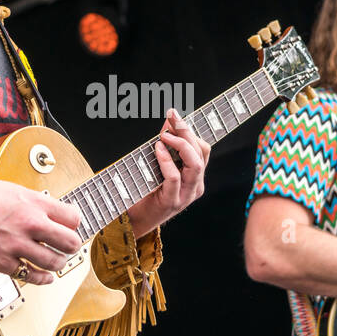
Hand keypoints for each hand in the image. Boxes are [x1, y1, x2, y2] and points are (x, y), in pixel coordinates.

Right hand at [0, 179, 82, 284]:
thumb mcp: (18, 191)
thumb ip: (38, 204)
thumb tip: (55, 215)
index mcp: (36, 204)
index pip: (73, 218)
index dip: (73, 225)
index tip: (70, 228)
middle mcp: (31, 224)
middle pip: (70, 242)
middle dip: (72, 246)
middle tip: (68, 247)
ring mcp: (18, 244)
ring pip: (54, 262)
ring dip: (58, 263)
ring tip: (56, 261)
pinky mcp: (4, 262)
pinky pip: (31, 275)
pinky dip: (42, 279)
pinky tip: (46, 277)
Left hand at [126, 108, 210, 237]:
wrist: (133, 219)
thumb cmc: (145, 191)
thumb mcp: (157, 164)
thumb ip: (165, 145)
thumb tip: (168, 121)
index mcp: (195, 177)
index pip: (203, 148)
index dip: (189, 130)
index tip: (174, 115)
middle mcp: (195, 186)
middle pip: (200, 152)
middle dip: (186, 131)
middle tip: (172, 116)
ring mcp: (185, 195)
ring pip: (195, 164)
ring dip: (180, 145)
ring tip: (164, 135)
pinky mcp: (171, 202)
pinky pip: (174, 178)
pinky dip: (166, 161)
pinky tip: (157, 149)